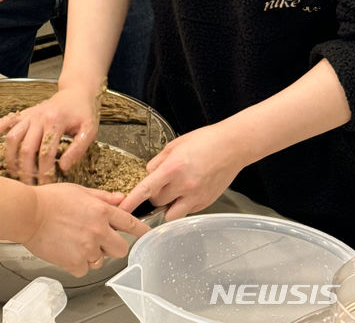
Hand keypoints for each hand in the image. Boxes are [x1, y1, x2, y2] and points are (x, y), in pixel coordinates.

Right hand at [0, 87, 99, 184]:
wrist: (76, 92)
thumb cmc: (83, 112)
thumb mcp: (89, 130)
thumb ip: (78, 149)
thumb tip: (63, 167)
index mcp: (55, 121)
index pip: (46, 153)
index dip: (44, 172)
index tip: (46, 186)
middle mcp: (38, 117)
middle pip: (26, 148)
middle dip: (26, 170)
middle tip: (29, 186)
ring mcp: (29, 115)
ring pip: (12, 137)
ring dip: (11, 158)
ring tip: (14, 174)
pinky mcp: (23, 113)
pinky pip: (5, 122)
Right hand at [24, 183, 149, 276]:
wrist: (28, 213)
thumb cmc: (50, 199)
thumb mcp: (79, 191)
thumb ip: (102, 197)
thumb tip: (121, 198)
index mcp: (101, 210)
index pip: (130, 223)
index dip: (142, 231)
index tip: (148, 236)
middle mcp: (98, 230)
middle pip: (121, 249)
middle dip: (112, 246)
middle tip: (98, 240)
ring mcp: (88, 248)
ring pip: (101, 260)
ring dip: (92, 254)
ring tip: (74, 241)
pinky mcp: (75, 263)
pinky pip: (84, 269)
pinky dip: (77, 264)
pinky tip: (66, 250)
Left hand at [119, 122, 249, 220]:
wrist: (232, 146)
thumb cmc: (205, 140)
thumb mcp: (175, 144)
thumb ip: (158, 161)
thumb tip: (148, 173)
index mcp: (172, 168)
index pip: (145, 189)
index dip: (131, 202)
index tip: (121, 210)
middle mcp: (183, 185)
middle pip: (156, 202)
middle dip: (154, 195)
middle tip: (162, 182)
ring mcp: (195, 196)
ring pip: (170, 213)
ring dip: (167, 205)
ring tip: (174, 190)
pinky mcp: (205, 203)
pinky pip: (186, 211)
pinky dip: (182, 205)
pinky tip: (188, 190)